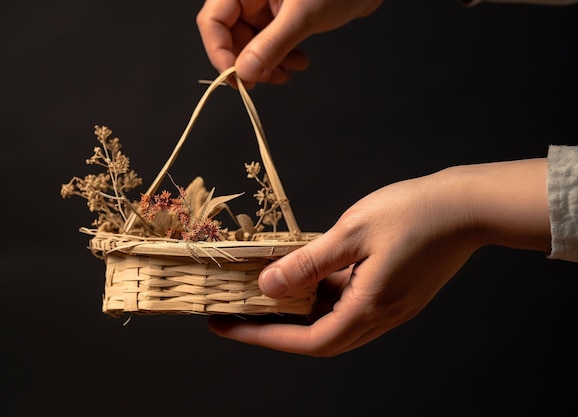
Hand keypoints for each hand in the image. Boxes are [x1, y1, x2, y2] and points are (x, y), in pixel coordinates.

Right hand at [196, 0, 383, 86]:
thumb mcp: (302, 16)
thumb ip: (272, 44)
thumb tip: (245, 72)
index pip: (212, 20)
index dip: (219, 51)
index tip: (237, 77)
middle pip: (230, 35)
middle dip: (248, 62)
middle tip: (265, 81)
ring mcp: (265, 5)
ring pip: (250, 43)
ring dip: (266, 65)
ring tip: (288, 74)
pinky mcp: (280, 16)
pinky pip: (269, 42)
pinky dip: (281, 58)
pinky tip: (299, 63)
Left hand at [209, 159, 550, 355]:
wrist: (468, 206)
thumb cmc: (414, 213)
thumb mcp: (351, 233)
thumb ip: (307, 264)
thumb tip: (267, 287)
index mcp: (369, 307)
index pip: (306, 340)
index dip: (262, 337)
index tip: (226, 325)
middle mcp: (380, 315)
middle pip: (318, 336)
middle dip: (273, 328)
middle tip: (237, 312)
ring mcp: (390, 306)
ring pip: (333, 320)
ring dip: (298, 310)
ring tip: (264, 292)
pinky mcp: (395, 292)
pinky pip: (348, 303)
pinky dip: (322, 294)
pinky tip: (306, 274)